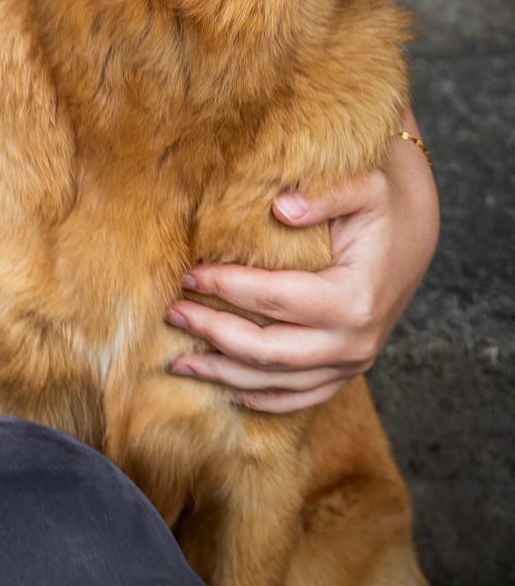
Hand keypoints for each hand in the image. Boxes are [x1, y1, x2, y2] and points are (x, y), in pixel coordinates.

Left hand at [164, 117, 438, 413]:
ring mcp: (353, 363)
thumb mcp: (364, 186)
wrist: (415, 232)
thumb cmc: (383, 204)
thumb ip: (325, 196)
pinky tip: (226, 391)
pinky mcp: (347, 371)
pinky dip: (262, 399)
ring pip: (277, 383)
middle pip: (268, 350)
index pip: (275, 298)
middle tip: (171, 313)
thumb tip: (282, 207)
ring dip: (224, 375)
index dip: (226, 287)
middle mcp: (355, 341)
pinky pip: (301, 397)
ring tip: (178, 362)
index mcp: (355, 298)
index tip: (188, 273)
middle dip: (213, 333)